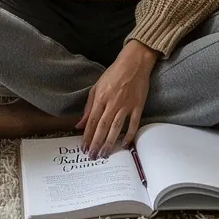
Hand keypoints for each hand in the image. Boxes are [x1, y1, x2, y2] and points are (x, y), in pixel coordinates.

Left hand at [76, 41, 157, 155]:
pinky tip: (124, 145)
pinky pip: (134, 123)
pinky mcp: (138, 106)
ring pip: (116, 127)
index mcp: (101, 97)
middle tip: (92, 157)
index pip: (92, 121)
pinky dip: (129, 135)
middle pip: (103, 127)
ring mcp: (126, 105)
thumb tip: (79, 124)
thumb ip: (88, 106)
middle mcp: (113, 103)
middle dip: (96, 143)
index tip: (83, 148)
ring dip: (110, 142)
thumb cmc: (114, 73)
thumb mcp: (97, 86)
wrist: (134, 62)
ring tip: (104, 154)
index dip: (87, 136)